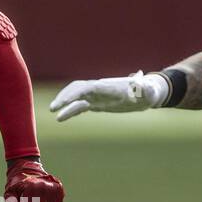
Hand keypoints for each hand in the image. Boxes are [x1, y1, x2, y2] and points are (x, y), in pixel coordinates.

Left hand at [4, 158, 63, 201]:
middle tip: (29, 201)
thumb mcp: (10, 195)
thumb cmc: (16, 185)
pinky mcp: (59, 189)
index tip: (22, 201)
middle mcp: (44, 187)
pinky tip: (45, 199)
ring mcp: (53, 187)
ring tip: (37, 199)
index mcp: (31, 188)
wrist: (26, 170)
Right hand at [49, 70, 168, 121]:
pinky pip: (80, 106)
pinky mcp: (96, 103)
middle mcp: (99, 89)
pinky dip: (70, 110)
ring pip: (76, 97)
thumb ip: (145, 88)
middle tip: (53, 109)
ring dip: (65, 104)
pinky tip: (61, 118)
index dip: (73, 94)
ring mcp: (97, 96)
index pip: (86, 87)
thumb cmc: (148, 92)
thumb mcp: (148, 92)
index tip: (64, 102)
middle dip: (64, 97)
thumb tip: (145, 83)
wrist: (147, 93)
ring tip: (55, 114)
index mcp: (107, 86)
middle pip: (77, 89)